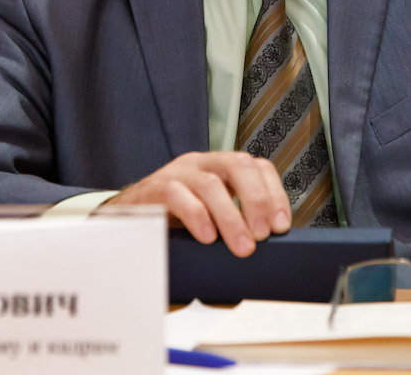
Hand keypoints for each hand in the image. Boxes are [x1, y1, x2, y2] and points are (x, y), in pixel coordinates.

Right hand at [107, 151, 291, 256]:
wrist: (128, 215)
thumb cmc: (175, 218)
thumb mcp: (210, 214)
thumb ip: (235, 219)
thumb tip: (265, 243)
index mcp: (220, 167)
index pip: (257, 166)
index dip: (274, 193)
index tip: (282, 225)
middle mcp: (202, 164)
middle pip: (237, 165)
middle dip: (256, 200)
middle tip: (263, 235)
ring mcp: (178, 173)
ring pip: (211, 184)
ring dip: (231, 218)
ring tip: (242, 247)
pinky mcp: (156, 188)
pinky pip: (178, 196)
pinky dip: (197, 216)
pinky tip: (207, 237)